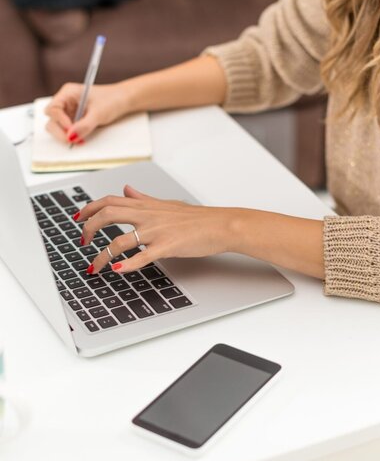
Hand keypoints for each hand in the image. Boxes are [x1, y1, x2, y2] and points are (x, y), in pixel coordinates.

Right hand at [44, 82, 130, 143]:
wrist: (123, 101)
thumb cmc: (112, 99)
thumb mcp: (99, 113)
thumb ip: (84, 125)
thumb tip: (71, 137)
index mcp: (68, 93)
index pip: (53, 108)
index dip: (60, 120)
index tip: (71, 130)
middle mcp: (65, 102)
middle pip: (52, 119)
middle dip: (60, 131)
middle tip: (72, 140)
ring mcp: (69, 112)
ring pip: (57, 127)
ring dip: (65, 135)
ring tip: (79, 141)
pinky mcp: (75, 121)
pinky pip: (67, 131)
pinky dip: (72, 137)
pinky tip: (81, 139)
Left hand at [75, 185, 235, 273]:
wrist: (219, 225)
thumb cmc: (196, 218)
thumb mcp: (166, 204)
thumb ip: (143, 199)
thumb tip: (126, 189)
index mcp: (146, 206)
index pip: (110, 201)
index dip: (90, 208)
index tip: (78, 217)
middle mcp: (147, 216)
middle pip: (107, 215)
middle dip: (89, 228)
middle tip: (82, 242)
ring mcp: (156, 231)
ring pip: (120, 240)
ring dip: (101, 255)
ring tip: (94, 267)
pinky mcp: (167, 247)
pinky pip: (142, 256)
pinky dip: (126, 264)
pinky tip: (116, 270)